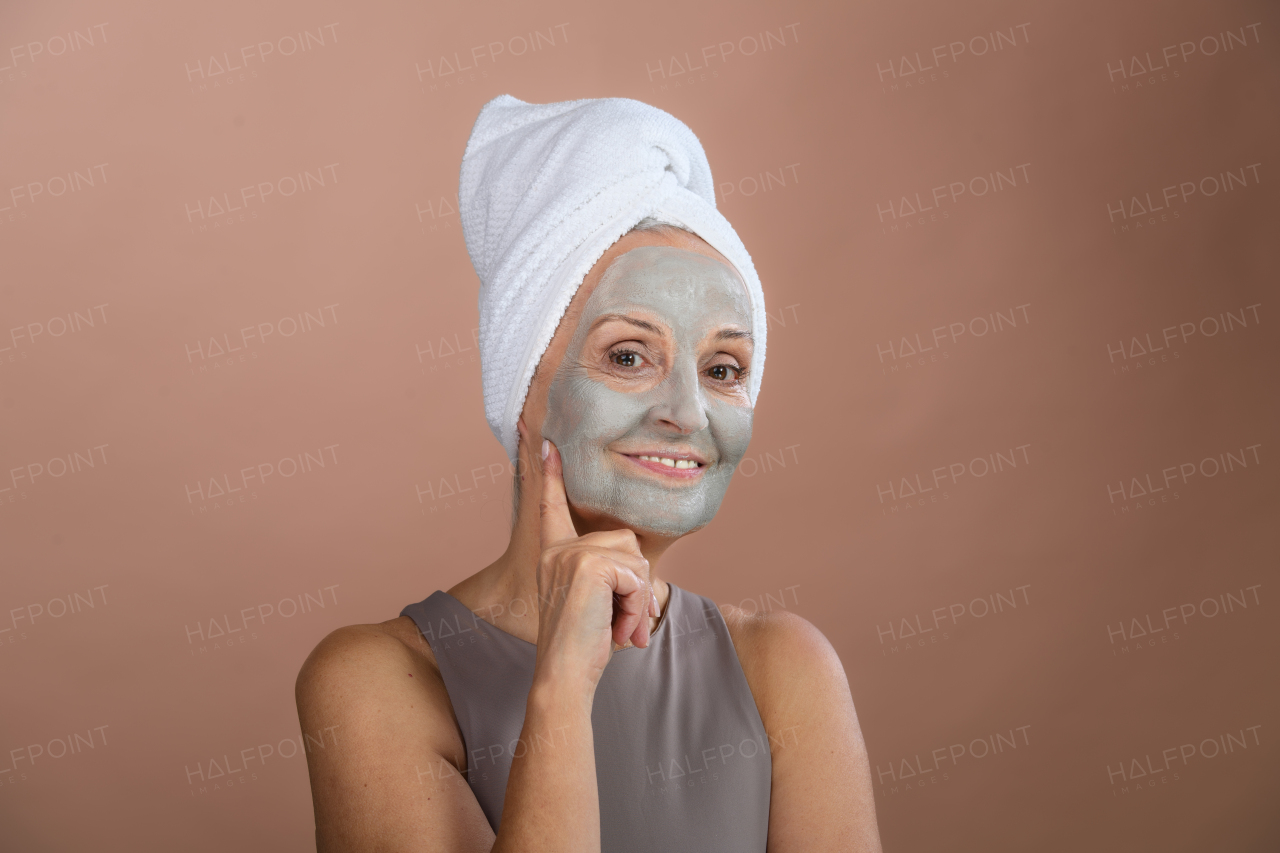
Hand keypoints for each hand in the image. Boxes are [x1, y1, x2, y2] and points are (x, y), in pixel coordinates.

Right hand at [534, 438, 658, 688]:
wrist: (566, 674)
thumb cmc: (585, 646)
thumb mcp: (597, 603)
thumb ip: (610, 576)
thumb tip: (639, 571)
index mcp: (555, 554)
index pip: (553, 509)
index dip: (552, 477)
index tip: (549, 445)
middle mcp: (559, 550)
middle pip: (626, 543)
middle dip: (637, 586)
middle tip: (627, 625)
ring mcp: (572, 554)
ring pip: (635, 560)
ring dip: (639, 600)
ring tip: (622, 629)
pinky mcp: (589, 564)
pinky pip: (636, 575)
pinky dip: (637, 606)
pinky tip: (621, 629)